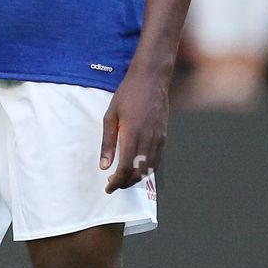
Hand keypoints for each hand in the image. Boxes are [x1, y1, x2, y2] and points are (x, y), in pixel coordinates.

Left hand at [99, 65, 168, 194]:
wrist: (151, 79)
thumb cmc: (127, 94)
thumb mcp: (110, 116)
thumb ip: (107, 142)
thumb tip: (104, 166)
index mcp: (132, 135)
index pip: (125, 169)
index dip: (117, 182)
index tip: (109, 188)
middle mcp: (147, 140)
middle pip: (139, 173)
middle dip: (126, 183)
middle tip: (114, 184)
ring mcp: (158, 139)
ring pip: (150, 169)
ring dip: (137, 178)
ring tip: (124, 178)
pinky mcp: (164, 136)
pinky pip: (157, 160)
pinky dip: (148, 169)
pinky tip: (138, 167)